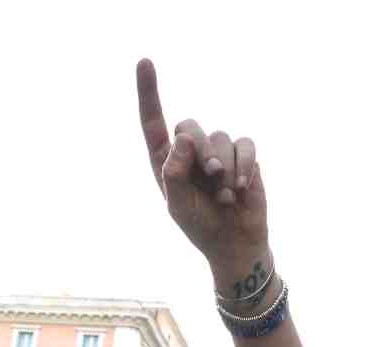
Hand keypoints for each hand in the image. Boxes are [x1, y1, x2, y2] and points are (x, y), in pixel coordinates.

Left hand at [136, 59, 269, 283]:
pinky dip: (243, 165)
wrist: (233, 242)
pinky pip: (245, 143)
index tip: (144, 61)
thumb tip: (182, 137)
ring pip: (219, 136)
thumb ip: (174, 173)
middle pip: (189, 125)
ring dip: (223, 167)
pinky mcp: (244, 155)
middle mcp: (191, 152)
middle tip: (209, 174)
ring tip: (224, 194)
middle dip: (199, 149)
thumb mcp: (178, 206)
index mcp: (166, 162)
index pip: (153, 123)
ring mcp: (219, 151)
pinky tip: (239, 188)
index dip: (148, 93)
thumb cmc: (200, 226)